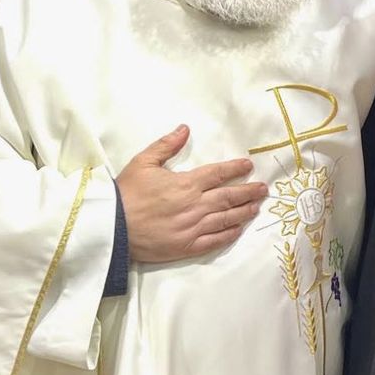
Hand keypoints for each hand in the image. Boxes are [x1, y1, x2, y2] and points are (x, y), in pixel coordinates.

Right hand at [116, 125, 268, 262]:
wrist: (111, 228)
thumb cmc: (126, 193)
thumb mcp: (143, 162)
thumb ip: (166, 145)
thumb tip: (185, 128)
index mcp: (186, 184)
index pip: (219, 174)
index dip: (236, 169)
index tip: (248, 166)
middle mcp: (195, 205)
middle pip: (229, 197)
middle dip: (248, 191)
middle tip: (263, 189)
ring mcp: (193, 228)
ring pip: (226, 218)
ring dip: (243, 212)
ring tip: (256, 207)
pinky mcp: (187, 246)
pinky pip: (214, 240)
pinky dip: (229, 234)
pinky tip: (238, 230)